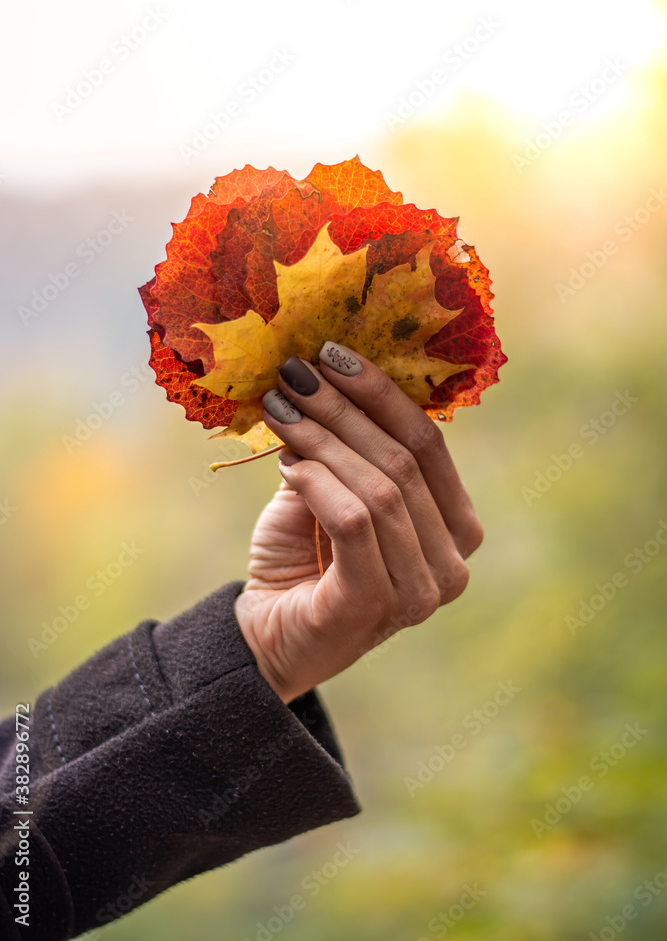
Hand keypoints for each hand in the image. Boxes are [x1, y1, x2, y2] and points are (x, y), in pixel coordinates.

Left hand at [234, 341, 482, 703]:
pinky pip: (355, 521)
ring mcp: (420, 592)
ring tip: (280, 410)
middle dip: (344, 409)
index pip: (430, 445)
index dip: (383, 394)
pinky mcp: (375, 605)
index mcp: (456, 530)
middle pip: (404, 462)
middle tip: (295, 374)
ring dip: (323, 439)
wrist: (267, 639)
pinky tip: (287, 461)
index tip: (334, 354)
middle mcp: (451, 564)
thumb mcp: (331, 491)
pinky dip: (319, 482)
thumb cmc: (304, 560)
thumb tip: (329, 376)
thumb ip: (347, 448)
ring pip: (380, 489)